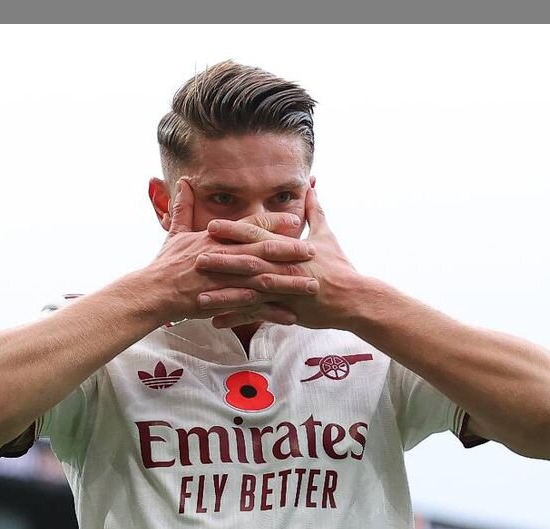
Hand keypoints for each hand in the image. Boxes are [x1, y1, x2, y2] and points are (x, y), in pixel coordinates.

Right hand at [144, 179, 320, 324]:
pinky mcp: (222, 302)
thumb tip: (182, 181)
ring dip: (289, 283)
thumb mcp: (175, 233)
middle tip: (313, 251)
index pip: (249, 227)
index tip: (295, 220)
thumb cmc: (165, 264)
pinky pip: (252, 308)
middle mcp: (223, 257)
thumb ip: (184, 208)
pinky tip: (291, 315)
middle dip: (290, 251)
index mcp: (215, 239)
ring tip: (312, 285)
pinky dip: (272, 312)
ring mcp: (224, 280)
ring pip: (263, 280)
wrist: (153, 293)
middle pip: (262, 252)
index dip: (274, 223)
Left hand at [197, 188, 360, 329]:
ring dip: (223, 292)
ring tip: (198, 295)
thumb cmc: (339, 266)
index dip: (233, 230)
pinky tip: (216, 322)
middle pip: (247, 261)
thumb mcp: (327, 235)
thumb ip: (314, 211)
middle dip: (221, 259)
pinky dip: (236, 318)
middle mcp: (283, 267)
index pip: (257, 235)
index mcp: (288, 248)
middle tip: (195, 257)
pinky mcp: (286, 309)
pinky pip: (257, 315)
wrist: (354, 298)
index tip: (211, 226)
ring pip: (249, 290)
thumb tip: (311, 186)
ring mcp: (284, 289)